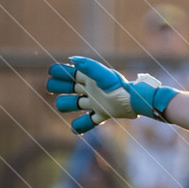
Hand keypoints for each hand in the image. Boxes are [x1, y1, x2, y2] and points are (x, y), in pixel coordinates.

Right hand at [46, 56, 179, 133]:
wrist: (134, 102)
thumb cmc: (119, 87)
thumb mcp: (104, 76)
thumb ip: (89, 67)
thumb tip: (72, 59)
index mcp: (89, 77)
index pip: (67, 72)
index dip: (59, 72)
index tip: (54, 74)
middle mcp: (89, 89)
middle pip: (65, 88)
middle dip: (58, 87)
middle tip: (61, 89)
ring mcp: (94, 102)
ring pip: (72, 104)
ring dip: (67, 105)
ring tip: (79, 104)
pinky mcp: (101, 114)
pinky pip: (86, 122)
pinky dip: (80, 126)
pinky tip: (75, 128)